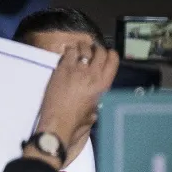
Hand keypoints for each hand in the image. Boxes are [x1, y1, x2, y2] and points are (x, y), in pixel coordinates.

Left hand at [32, 43, 118, 163]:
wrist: (59, 124)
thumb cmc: (79, 122)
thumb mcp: (96, 109)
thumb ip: (97, 96)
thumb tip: (95, 91)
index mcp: (103, 85)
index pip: (112, 61)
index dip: (111, 54)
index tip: (107, 53)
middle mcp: (92, 74)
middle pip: (99, 52)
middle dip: (97, 49)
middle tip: (92, 50)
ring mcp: (76, 70)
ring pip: (83, 48)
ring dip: (83, 47)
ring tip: (80, 49)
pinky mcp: (60, 69)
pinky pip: (68, 52)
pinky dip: (70, 49)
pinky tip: (69, 52)